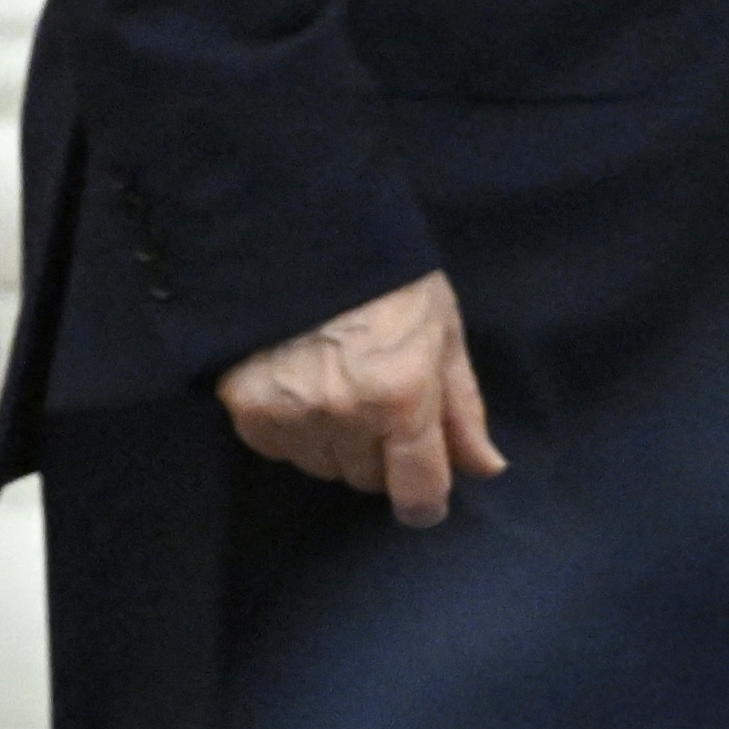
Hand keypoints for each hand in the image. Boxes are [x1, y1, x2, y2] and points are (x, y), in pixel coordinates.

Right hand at [215, 270, 506, 524]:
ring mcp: (290, 412)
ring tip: (328, 387)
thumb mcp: (441, 331)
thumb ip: (461, 407)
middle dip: (376, 453)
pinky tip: (292, 383)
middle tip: (372, 402)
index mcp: (403, 396)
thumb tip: (485, 469)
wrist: (296, 227)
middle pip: (365, 479)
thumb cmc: (384, 276)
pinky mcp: (243, 404)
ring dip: (329, 442)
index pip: (417, 491)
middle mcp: (346, 414)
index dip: (424, 501)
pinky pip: (273, 446)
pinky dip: (285, 427)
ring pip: (319, 466)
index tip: (420, 495)